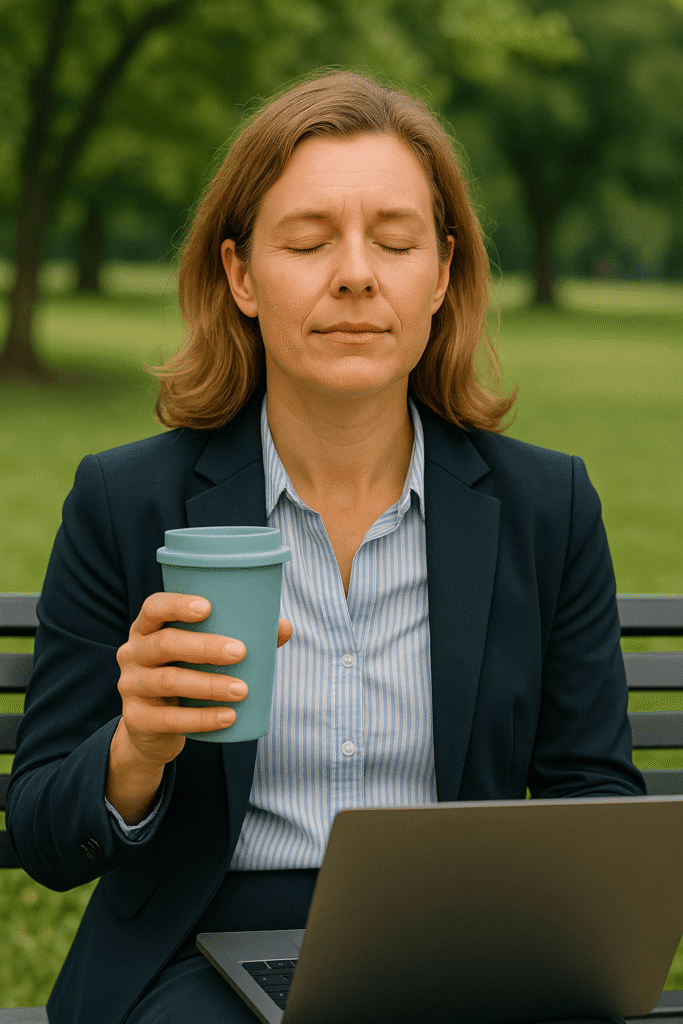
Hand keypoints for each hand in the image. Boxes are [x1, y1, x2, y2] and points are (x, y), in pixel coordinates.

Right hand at [115, 591, 292, 769]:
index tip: (208, 607)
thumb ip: (240, 638)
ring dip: (209, 685)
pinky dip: (202, 719)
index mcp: (148, 629)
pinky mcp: (136, 719)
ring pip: (169, 681)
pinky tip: (228, 717)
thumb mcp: (202, 656)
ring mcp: (131, 686)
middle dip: (205, 647)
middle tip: (241, 652)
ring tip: (241, 690)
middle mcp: (132, 653)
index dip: (177, 604)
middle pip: (165, 644)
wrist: (154, 729)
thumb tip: (284, 627)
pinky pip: (169, 719)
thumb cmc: (186, 675)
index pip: (153, 607)